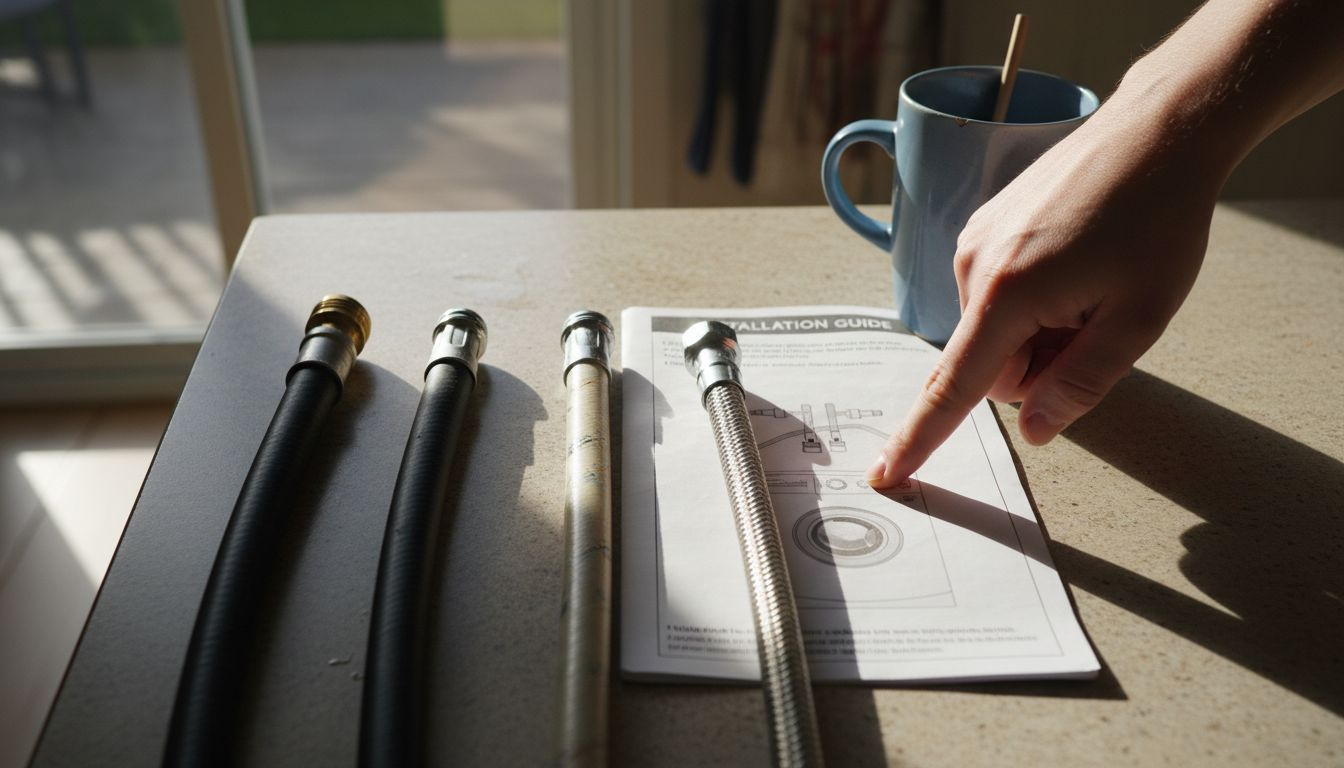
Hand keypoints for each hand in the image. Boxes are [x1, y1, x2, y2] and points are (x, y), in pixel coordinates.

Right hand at [867, 102, 1217, 488]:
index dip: (920, 439)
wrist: (1157, 132)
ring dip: (1039, 329)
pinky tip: (1076, 260)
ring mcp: (973, 241)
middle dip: (1038, 365)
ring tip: (1092, 283)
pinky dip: (1032, 299)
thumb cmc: (1157, 221)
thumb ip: (1080, 384)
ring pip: (995, 330)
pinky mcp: (982, 227)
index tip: (885, 474)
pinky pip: (996, 293)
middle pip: (990, 364)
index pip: (953, 388)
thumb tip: (1032, 431)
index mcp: (1007, 295)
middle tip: (1098, 324)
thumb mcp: (1139, 319)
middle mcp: (972, 266)